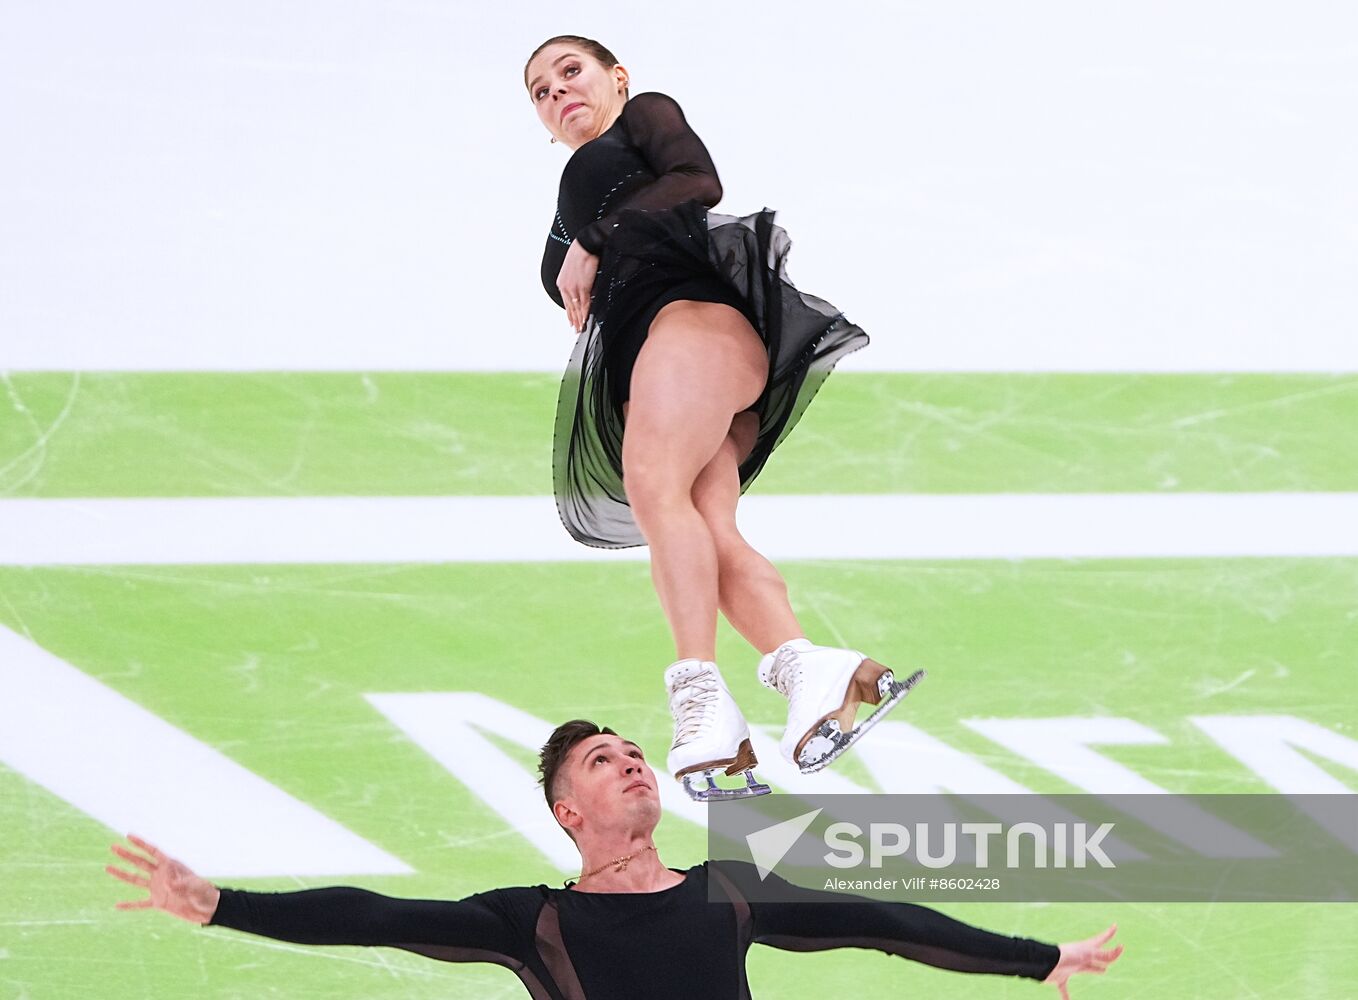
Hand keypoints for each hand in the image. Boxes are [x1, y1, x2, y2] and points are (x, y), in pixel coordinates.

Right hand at [105, 833, 220, 923]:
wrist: (207, 908)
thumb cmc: (204, 892)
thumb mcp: (194, 885)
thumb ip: (181, 883)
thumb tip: (169, 884)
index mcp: (171, 866)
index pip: (153, 851)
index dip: (141, 843)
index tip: (128, 835)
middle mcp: (162, 875)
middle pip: (141, 862)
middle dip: (127, 855)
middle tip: (113, 847)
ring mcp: (159, 888)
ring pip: (136, 880)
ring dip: (122, 874)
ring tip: (108, 867)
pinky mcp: (159, 903)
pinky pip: (140, 904)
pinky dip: (129, 905)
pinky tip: (117, 906)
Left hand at [556, 240, 598, 332]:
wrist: (585, 246)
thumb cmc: (581, 254)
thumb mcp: (575, 271)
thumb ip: (577, 283)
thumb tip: (583, 291)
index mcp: (562, 283)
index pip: (566, 302)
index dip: (570, 314)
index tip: (572, 321)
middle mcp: (565, 287)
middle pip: (570, 308)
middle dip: (574, 320)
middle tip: (577, 329)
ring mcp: (573, 288)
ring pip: (577, 308)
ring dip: (579, 320)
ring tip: (581, 328)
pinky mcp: (582, 287)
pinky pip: (584, 304)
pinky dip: (585, 313)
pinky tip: (586, 319)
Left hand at [1043, 924, 1122, 998]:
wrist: (1043, 963)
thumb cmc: (1064, 956)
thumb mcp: (1086, 954)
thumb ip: (1101, 954)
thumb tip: (1117, 951)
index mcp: (1085, 949)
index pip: (1100, 939)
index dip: (1109, 933)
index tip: (1114, 926)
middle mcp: (1079, 957)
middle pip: (1097, 955)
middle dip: (1106, 954)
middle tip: (1113, 954)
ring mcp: (1070, 967)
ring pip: (1087, 968)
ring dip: (1095, 969)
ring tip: (1103, 969)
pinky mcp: (1061, 978)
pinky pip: (1065, 989)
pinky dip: (1065, 996)